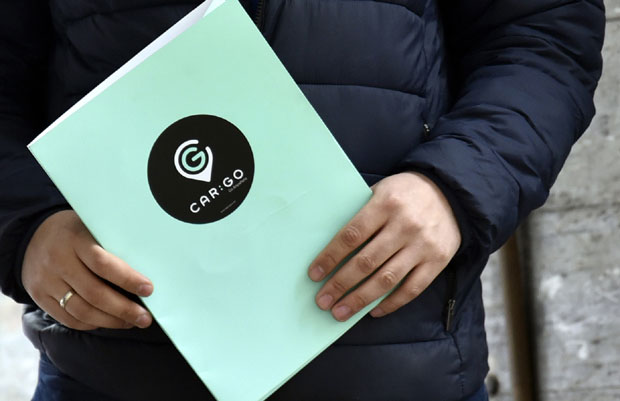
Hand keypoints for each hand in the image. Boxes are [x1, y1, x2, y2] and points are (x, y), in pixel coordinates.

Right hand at [22, 210, 153, 330]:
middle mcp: (58, 261)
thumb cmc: (76, 232)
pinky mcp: (39, 297)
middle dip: (123, 309)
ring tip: (131, 322)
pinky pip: (68, 318)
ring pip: (81, 310)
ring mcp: (46, 281)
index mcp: (75, 239)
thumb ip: (112, 244)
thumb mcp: (92, 227)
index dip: (127, 279)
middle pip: (94, 293)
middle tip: (145, 318)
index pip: (103, 264)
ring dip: (110, 321)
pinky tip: (108, 322)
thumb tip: (146, 268)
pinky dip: (91, 323)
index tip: (148, 289)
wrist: (32, 236)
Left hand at [308, 172, 460, 320]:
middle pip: (366, 262)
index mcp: (386, 204)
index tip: (314, 274)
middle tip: (322, 300)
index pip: (351, 235)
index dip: (331, 257)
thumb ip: (360, 213)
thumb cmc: (404, 193)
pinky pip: (412, 289)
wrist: (450, 193)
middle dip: (341, 284)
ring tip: (341, 312)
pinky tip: (373, 311)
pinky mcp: (437, 261)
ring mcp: (423, 245)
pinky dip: (391, 303)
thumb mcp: (380, 190)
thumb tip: (330, 246)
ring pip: (387, 279)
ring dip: (361, 299)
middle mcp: (405, 225)